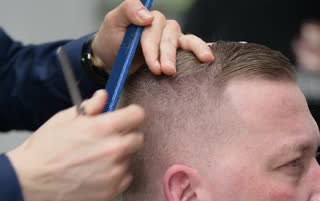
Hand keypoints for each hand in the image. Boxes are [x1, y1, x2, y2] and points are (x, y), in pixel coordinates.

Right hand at [7, 90, 143, 200]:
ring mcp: (114, 172)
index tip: (126, 118)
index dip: (131, 115)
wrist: (30, 180)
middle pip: (138, 138)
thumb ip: (89, 108)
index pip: (138, 115)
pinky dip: (115, 175)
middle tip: (107, 140)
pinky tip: (96, 173)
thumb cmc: (43, 150)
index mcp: (103, 128)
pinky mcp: (111, 191)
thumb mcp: (63, 119)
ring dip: (119, 158)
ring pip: (130, 159)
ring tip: (95, 160)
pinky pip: (125, 178)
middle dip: (126, 136)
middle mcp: (113, 149)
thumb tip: (103, 97)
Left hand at [91, 0, 213, 75]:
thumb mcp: (113, 22)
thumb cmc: (112, 39)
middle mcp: (163, 26)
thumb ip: (128, 11)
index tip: (152, 62)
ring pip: (184, 41)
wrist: (111, 60)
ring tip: (174, 71)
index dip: (153, 44)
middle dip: (166, 54)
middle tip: (162, 71)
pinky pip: (191, 49)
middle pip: (170, 35)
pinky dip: (200, 51)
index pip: (154, 26)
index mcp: (148, 16)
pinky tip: (208, 59)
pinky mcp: (177, 52)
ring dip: (181, 55)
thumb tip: (148, 16)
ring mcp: (171, 39)